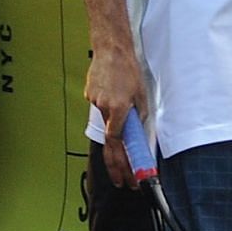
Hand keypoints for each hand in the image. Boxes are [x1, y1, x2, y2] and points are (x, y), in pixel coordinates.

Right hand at [85, 45, 148, 189]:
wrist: (110, 49)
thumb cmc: (128, 69)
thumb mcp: (141, 95)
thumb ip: (138, 115)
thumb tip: (137, 130)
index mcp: (119, 110)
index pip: (118, 144)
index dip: (124, 164)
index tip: (129, 178)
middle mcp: (105, 109)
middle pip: (108, 145)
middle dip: (115, 167)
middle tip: (122, 181)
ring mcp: (95, 103)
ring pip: (106, 121)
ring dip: (114, 119)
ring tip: (120, 97)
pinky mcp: (90, 96)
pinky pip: (101, 108)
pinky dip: (107, 104)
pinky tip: (113, 89)